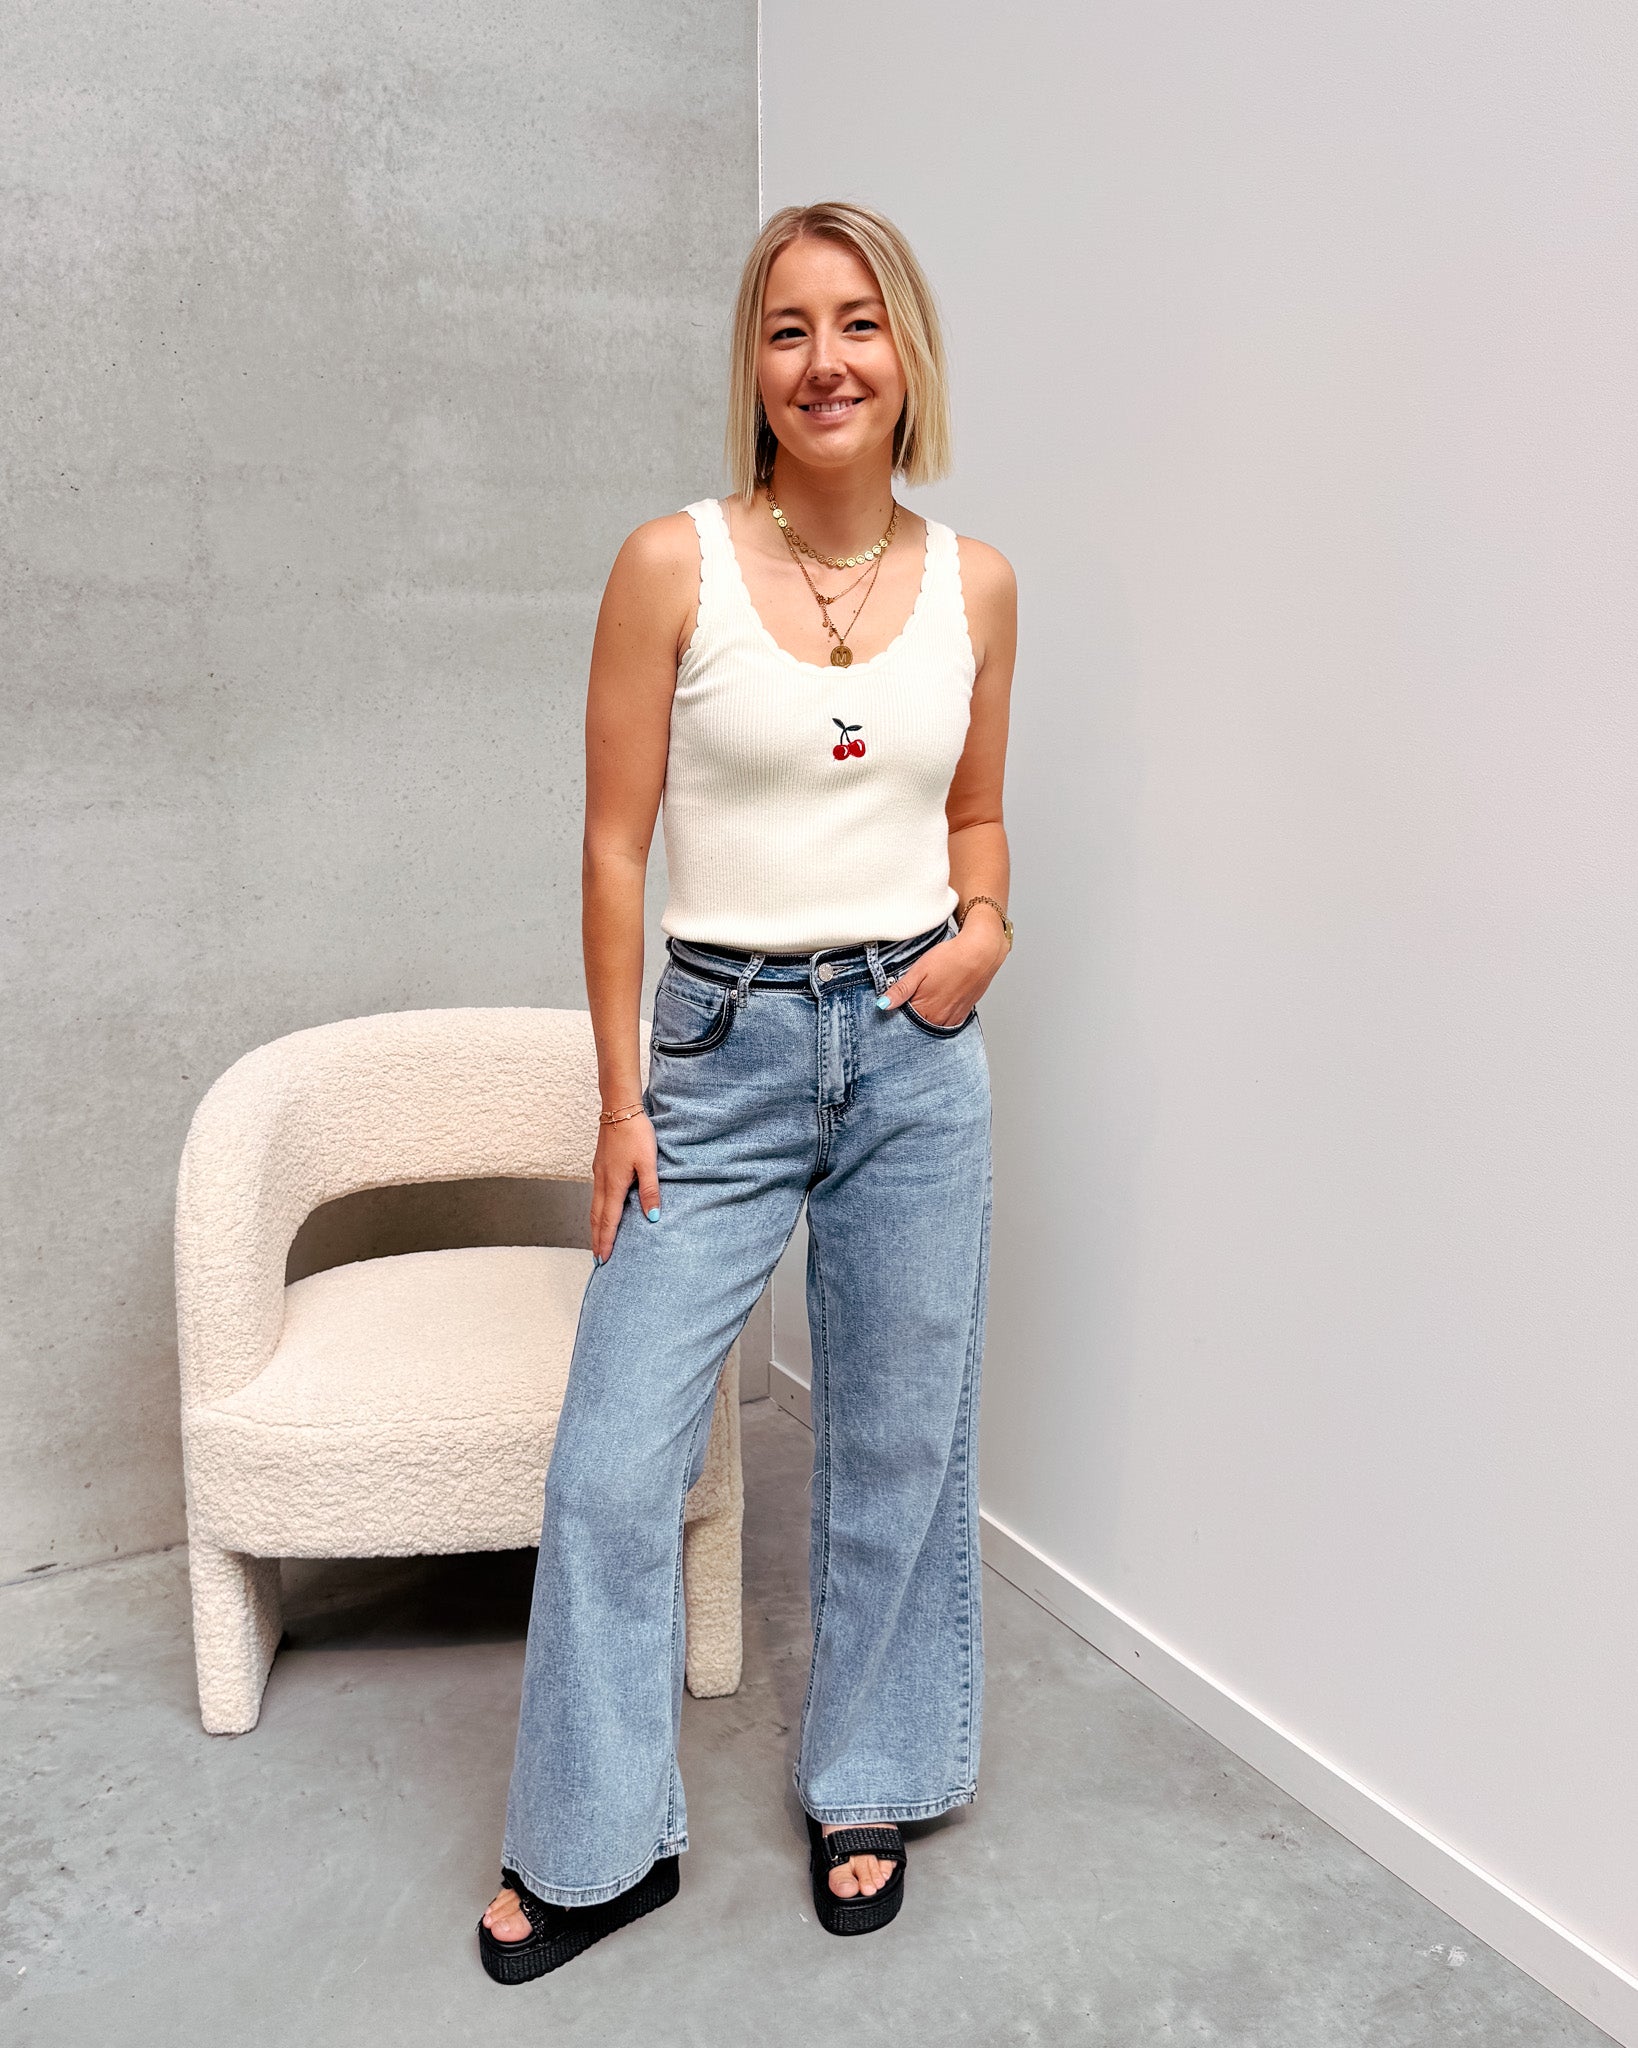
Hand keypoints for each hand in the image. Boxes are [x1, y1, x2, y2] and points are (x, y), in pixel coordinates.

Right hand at [591, 1112, 659, 1260]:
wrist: (619, 1109)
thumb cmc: (636, 1134)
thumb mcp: (648, 1163)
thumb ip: (650, 1190)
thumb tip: (652, 1217)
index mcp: (614, 1184)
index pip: (609, 1220)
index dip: (606, 1240)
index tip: (604, 1259)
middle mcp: (602, 1182)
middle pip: (596, 1217)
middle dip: (597, 1239)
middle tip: (597, 1258)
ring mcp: (599, 1174)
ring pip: (594, 1207)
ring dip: (595, 1226)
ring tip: (597, 1241)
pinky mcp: (600, 1166)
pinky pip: (596, 1195)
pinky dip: (596, 1211)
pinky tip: (601, 1212)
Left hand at [877, 919, 1008, 1027]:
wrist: (980, 953)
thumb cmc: (950, 958)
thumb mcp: (919, 970)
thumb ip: (901, 990)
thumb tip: (882, 1005)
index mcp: (925, 1009)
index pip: (903, 1022)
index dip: (896, 1013)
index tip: (894, 1004)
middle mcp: (939, 1019)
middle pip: (917, 1025)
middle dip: (910, 1017)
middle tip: (909, 1000)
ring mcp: (953, 1018)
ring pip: (932, 1025)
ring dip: (925, 1017)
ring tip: (925, 999)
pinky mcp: (963, 1013)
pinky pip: (947, 1022)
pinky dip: (939, 1016)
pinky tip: (938, 1003)